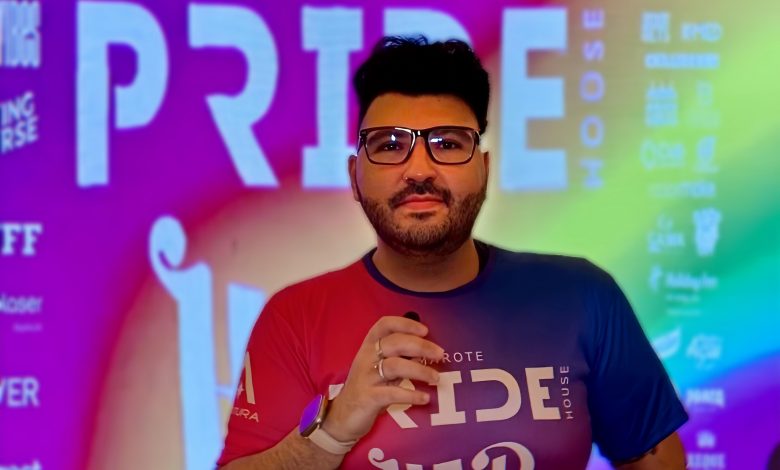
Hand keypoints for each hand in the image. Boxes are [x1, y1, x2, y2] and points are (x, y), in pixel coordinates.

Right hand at [322, 315, 444, 442]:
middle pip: (394, 343)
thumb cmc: (368, 387)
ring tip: (436, 378)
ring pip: (395, 366)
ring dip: (419, 370)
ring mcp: (366, 377)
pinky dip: (411, 395)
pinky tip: (424, 398)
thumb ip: (399, 357)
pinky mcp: (368, 398)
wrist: (342, 416)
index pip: (384, 325)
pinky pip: (392, 393)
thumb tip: (426, 348)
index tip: (425, 330)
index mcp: (369, 347)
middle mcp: (366, 358)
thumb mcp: (380, 368)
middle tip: (440, 354)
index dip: (405, 324)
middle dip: (420, 346)